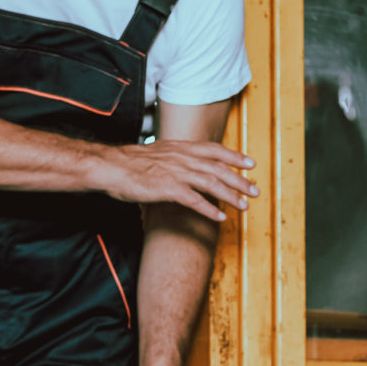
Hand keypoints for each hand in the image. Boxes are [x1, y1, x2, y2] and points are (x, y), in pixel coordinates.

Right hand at [93, 140, 257, 219]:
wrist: (110, 167)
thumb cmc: (131, 163)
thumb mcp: (159, 154)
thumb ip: (177, 158)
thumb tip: (189, 164)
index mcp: (181, 148)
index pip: (214, 149)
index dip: (234, 156)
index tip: (250, 163)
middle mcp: (182, 158)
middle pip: (218, 168)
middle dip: (240, 180)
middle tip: (256, 191)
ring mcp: (176, 173)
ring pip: (211, 183)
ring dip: (231, 195)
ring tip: (244, 206)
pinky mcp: (168, 189)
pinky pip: (194, 200)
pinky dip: (209, 210)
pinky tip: (220, 218)